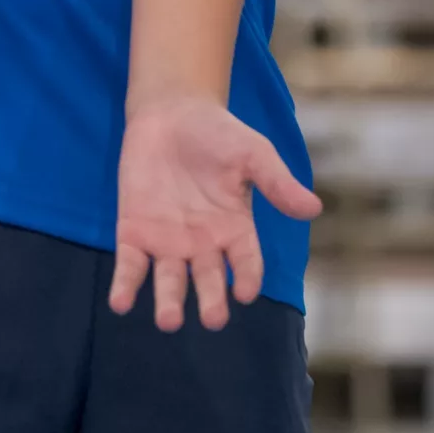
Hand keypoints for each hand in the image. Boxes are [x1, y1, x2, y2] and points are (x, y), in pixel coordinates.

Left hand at [110, 94, 320, 332]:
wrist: (171, 111)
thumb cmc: (218, 134)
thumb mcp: (253, 153)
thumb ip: (277, 182)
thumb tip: (314, 209)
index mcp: (235, 230)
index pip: (245, 263)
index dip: (246, 278)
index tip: (245, 292)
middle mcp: (203, 245)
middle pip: (208, 280)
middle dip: (210, 301)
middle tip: (213, 319)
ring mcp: (168, 241)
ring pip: (169, 280)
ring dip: (168, 301)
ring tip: (168, 320)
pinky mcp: (134, 232)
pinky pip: (131, 264)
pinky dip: (125, 284)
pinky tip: (119, 302)